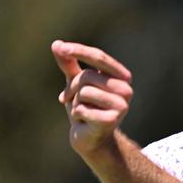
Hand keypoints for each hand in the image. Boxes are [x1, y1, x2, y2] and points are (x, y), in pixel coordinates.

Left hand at [51, 40, 132, 156]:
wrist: (90, 138)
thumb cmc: (86, 107)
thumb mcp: (76, 83)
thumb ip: (69, 64)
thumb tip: (56, 44)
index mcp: (122, 77)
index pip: (100, 57)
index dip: (79, 50)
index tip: (60, 47)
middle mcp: (126, 90)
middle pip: (87, 76)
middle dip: (72, 87)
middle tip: (70, 99)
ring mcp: (122, 105)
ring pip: (84, 92)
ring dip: (75, 103)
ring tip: (82, 111)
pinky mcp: (112, 120)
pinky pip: (81, 109)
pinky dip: (76, 116)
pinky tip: (84, 122)